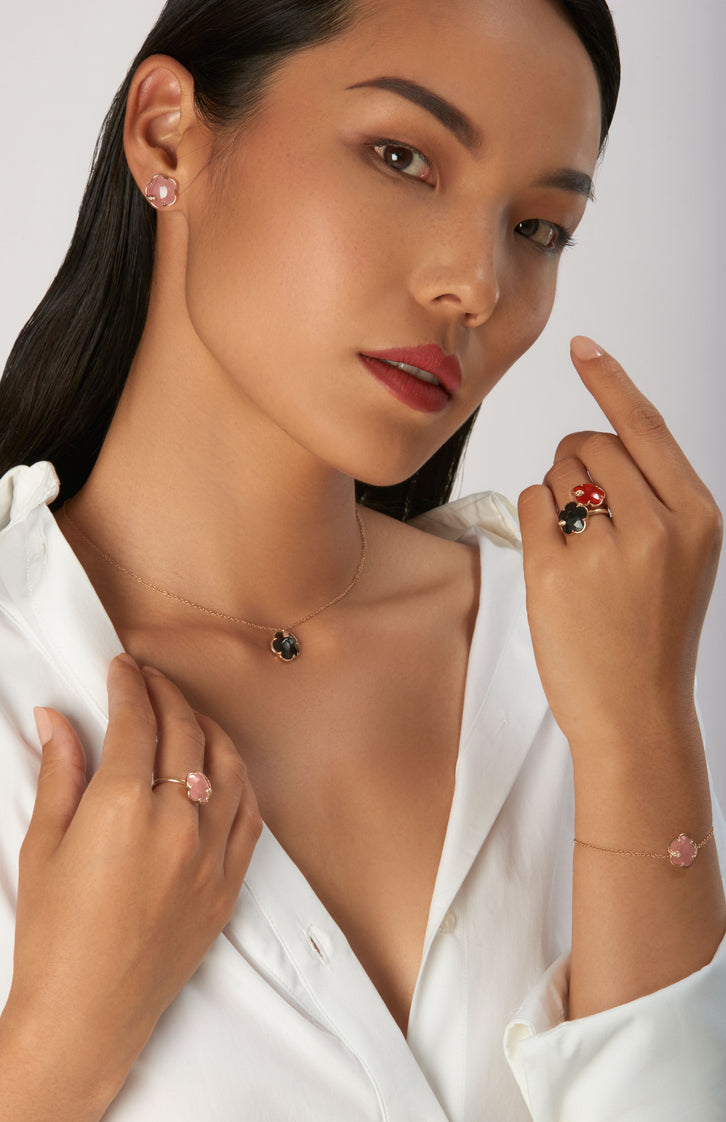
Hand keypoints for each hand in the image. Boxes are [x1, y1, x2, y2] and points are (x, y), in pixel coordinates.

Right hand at [0, 655, 261, 1113]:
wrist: (87, 1015)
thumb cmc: (54, 936)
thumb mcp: (44, 846)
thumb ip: (60, 772)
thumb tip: (55, 718)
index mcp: (125, 807)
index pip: (138, 719)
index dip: (129, 684)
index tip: (122, 668)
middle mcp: (178, 820)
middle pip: (186, 730)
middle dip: (167, 693)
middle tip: (150, 679)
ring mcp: (212, 852)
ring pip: (229, 763)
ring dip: (209, 726)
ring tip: (188, 713)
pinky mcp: (230, 882)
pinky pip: (250, 812)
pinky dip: (239, 777)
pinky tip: (224, 766)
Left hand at [518, 337, 721, 756]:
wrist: (636, 712)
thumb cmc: (652, 634)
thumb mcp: (683, 560)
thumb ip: (654, 499)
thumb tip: (600, 444)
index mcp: (697, 517)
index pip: (647, 428)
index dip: (610, 382)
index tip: (581, 346)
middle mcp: (659, 526)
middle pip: (592, 444)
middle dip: (575, 462)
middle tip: (583, 512)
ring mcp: (607, 550)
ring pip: (557, 472)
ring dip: (557, 496)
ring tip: (581, 553)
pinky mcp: (558, 573)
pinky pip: (530, 505)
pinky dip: (535, 521)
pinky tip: (556, 563)